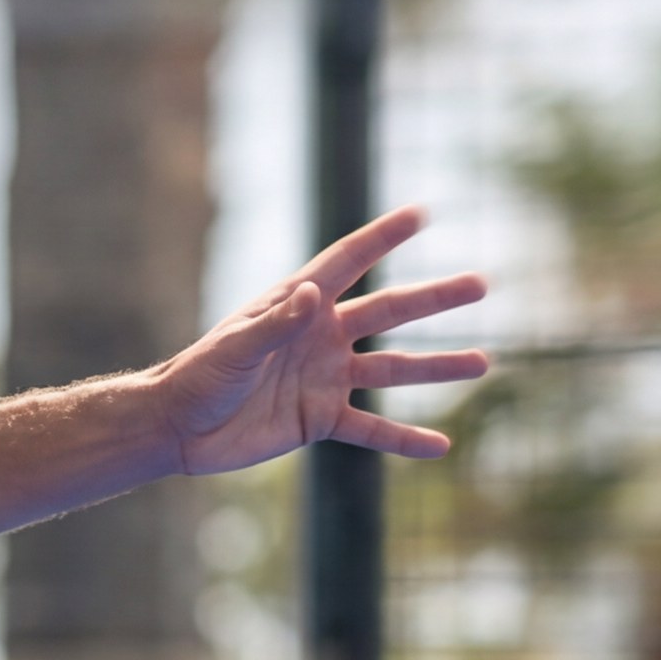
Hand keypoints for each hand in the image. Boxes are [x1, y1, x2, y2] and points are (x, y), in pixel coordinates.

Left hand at [152, 206, 490, 476]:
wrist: (177, 428)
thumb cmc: (198, 377)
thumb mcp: (236, 348)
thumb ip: (276, 324)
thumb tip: (314, 294)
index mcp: (298, 306)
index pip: (347, 263)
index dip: (382, 238)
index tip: (421, 214)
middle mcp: (321, 337)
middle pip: (389, 312)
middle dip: (434, 299)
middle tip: (482, 283)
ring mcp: (325, 378)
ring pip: (393, 370)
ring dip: (437, 366)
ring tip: (482, 363)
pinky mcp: (320, 419)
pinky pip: (371, 430)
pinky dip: (404, 439)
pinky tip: (441, 446)